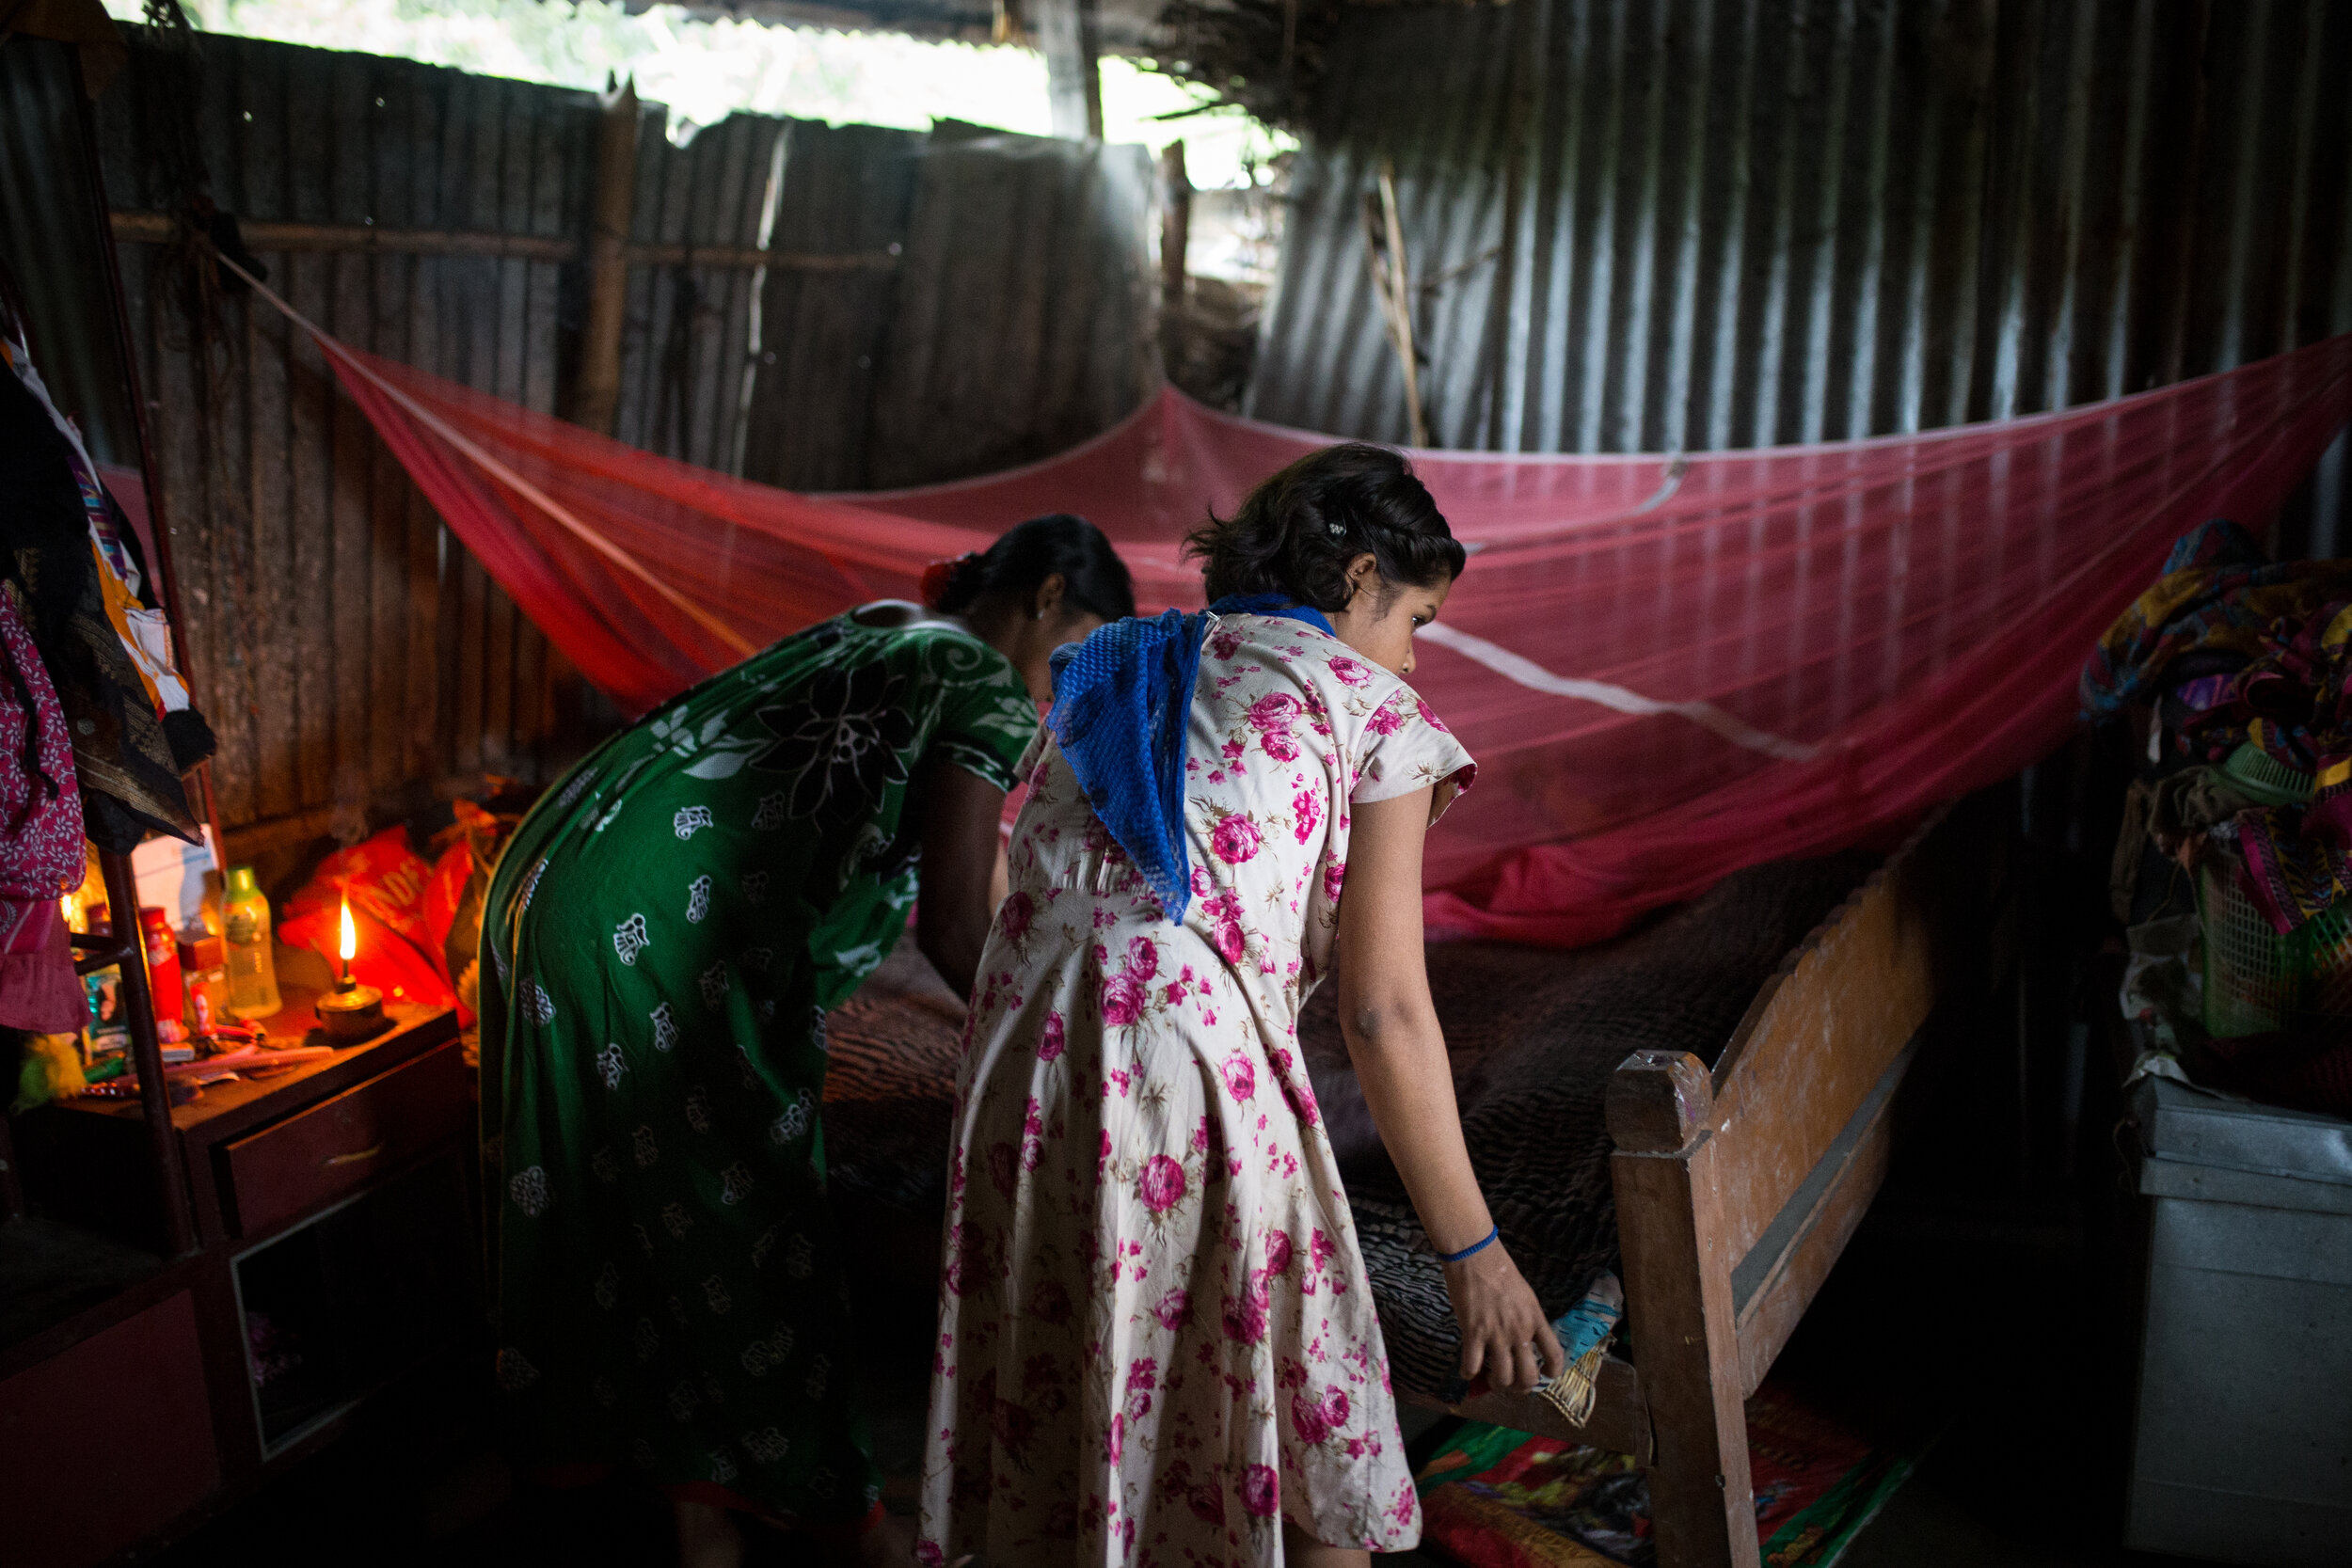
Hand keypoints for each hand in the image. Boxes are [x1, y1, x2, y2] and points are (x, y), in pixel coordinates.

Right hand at [1442, 1242, 1562, 1393]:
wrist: (1476, 1255)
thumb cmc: (1499, 1269)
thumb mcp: (1524, 1295)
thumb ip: (1526, 1318)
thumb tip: (1523, 1338)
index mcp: (1536, 1319)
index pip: (1554, 1355)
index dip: (1552, 1372)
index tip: (1545, 1375)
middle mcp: (1520, 1331)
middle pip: (1528, 1375)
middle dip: (1521, 1387)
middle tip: (1513, 1383)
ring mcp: (1497, 1333)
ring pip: (1502, 1377)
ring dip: (1497, 1383)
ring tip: (1491, 1378)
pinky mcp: (1473, 1332)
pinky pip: (1472, 1365)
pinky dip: (1469, 1373)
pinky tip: (1467, 1371)